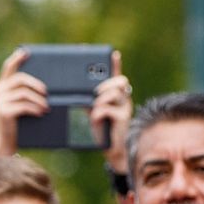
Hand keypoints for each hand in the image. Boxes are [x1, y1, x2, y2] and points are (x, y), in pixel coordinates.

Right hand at [0, 48, 48, 156]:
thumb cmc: (19, 120)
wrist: (8, 140)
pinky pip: (23, 106)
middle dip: (36, 84)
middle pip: (20, 79)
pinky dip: (35, 109)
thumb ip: (26, 91)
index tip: (26, 52)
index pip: (8, 67)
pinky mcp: (3, 112)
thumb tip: (46, 86)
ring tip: (47, 106)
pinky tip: (41, 112)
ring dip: (38, 100)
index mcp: (2, 85)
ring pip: (24, 93)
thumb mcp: (21, 103)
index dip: (16, 58)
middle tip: (47, 91)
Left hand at [90, 51, 131, 174]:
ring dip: (101, 99)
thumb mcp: (94, 112)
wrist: (112, 150)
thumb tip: (78, 92)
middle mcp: (124, 99)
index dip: (115, 64)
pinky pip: (108, 109)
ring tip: (94, 107)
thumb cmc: (102, 130)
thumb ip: (90, 101)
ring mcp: (125, 108)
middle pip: (121, 81)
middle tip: (96, 91)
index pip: (117, 76)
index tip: (113, 53)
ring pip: (115, 93)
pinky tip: (94, 118)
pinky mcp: (123, 118)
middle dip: (107, 83)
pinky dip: (99, 112)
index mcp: (116, 95)